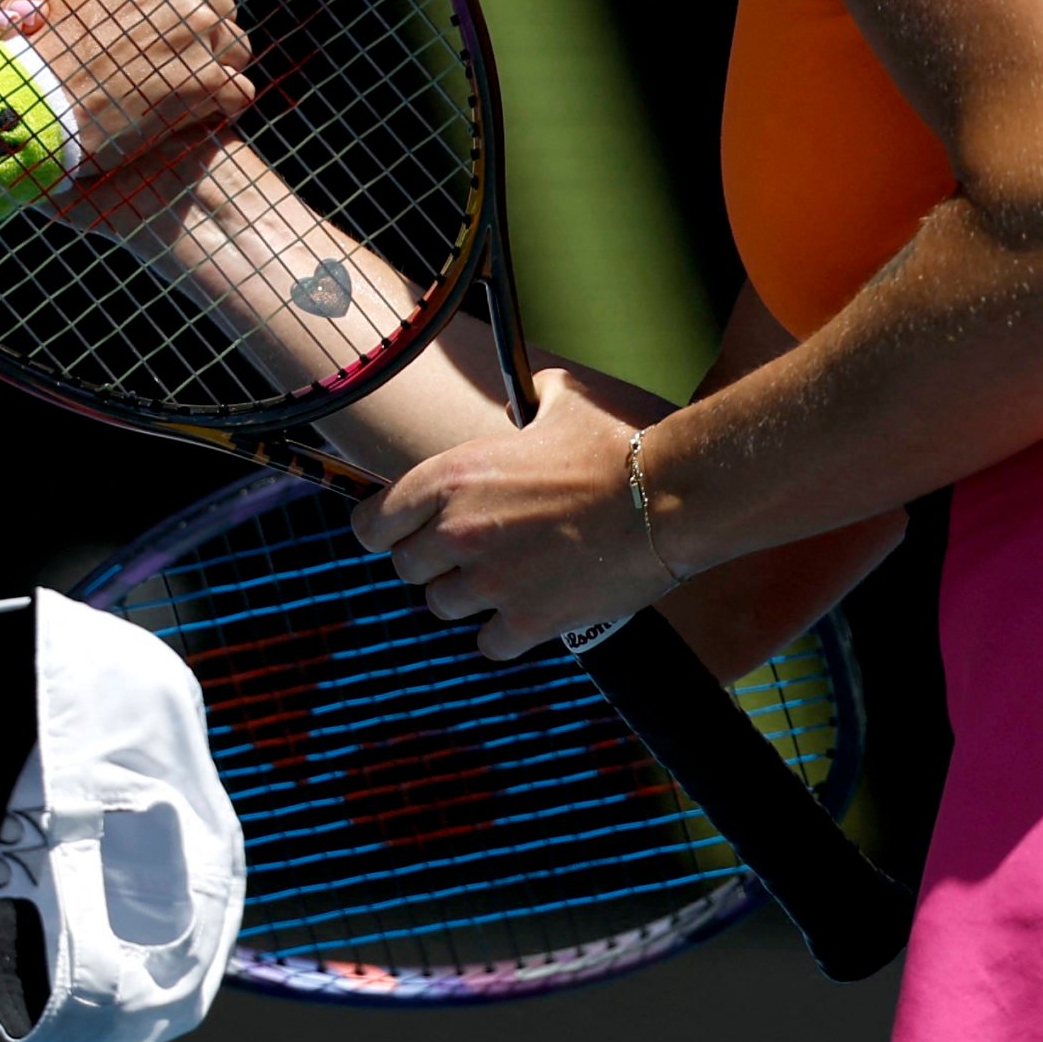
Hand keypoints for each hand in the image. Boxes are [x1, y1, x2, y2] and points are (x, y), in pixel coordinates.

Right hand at [0, 0, 253, 167]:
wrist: (32, 98)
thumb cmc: (35, 33)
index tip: (174, 0)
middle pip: (219, 0)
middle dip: (200, 25)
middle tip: (164, 52)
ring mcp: (199, 28)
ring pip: (234, 44)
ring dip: (213, 63)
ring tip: (175, 84)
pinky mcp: (209, 80)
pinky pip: (238, 91)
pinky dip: (220, 105)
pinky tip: (195, 113)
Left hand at [352, 364, 682, 657]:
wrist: (669, 496)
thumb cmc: (617, 446)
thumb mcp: (561, 402)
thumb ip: (527, 402)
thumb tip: (527, 398)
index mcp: (452, 476)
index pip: (373, 522)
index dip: (385, 528)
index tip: (401, 530)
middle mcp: (459, 531)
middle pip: (407, 568)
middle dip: (433, 561)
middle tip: (470, 551)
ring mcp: (491, 582)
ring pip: (443, 606)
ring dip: (468, 596)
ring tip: (504, 579)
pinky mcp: (528, 622)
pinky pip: (488, 643)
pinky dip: (505, 633)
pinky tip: (528, 611)